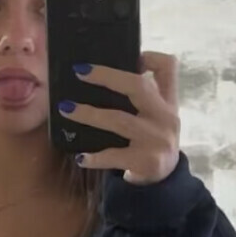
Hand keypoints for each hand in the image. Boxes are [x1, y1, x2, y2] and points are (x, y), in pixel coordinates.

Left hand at [62, 50, 180, 185]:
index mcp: (168, 101)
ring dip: (89, 114)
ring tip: (66, 109)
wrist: (165, 180)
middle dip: (107, 76)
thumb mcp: (157, 116)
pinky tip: (81, 157)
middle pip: (139, 86)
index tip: (130, 56)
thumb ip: (144, 95)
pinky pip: (115, 155)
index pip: (169, 67)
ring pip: (119, 120)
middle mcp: (166, 116)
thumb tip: (106, 73)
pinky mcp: (147, 161)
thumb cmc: (153, 140)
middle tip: (80, 72)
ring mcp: (157, 139)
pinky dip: (96, 157)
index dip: (150, 57)